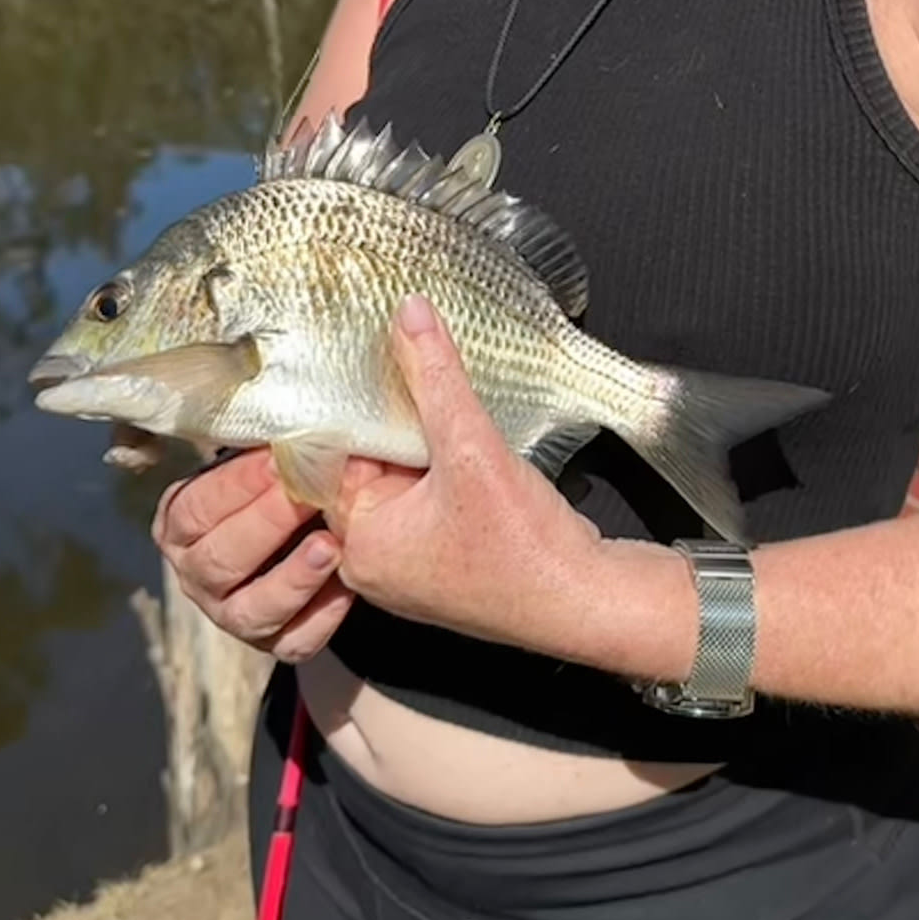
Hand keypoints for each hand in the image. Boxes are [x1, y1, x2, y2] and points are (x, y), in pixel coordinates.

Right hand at [153, 448, 354, 662]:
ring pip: (251, 611)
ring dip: (293, 577)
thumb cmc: (282, 481)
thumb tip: (291, 399)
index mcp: (182, 525)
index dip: (237, 484)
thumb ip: (262, 438)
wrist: (311, 529)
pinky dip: (321, 616)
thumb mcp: (260, 457)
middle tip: (310, 492)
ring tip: (330, 545)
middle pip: (220, 559)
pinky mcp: (277, 643)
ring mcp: (233, 614)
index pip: (196, 508)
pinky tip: (348, 586)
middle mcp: (198, 574)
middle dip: (268, 523)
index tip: (281, 457)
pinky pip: (294, 641)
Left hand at [327, 296, 610, 662]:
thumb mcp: (473, 448)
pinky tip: (467, 445)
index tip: (366, 364)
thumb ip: (437, 377)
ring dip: (421, 446)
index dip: (354, 407)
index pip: (332, 459)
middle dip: (390, 423)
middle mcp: (374, 565)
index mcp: (359, 545)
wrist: (587, 603)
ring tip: (439, 402)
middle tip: (404, 371)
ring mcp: (412, 569)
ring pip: (400, 483)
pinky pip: (427, 504)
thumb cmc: (526, 549)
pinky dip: (442, 472)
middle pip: (366, 469)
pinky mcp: (446, 565)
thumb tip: (410, 316)